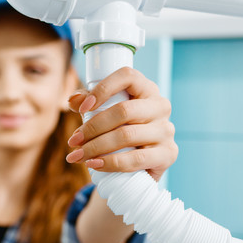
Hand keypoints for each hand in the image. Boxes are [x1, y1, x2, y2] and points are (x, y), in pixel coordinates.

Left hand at [65, 67, 176, 182]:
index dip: (103, 89)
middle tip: (73, 141)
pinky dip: (111, 163)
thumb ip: (88, 103)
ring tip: (78, 155)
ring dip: (96, 147)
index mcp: (147, 89)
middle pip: (123, 111)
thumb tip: (73, 100)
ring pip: (127, 135)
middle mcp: (160, 106)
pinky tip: (94, 164)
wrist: (143, 165)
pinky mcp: (168, 153)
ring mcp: (166, 130)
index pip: (127, 76)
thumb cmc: (122, 131)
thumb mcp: (105, 113)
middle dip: (92, 127)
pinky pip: (136, 159)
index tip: (83, 108)